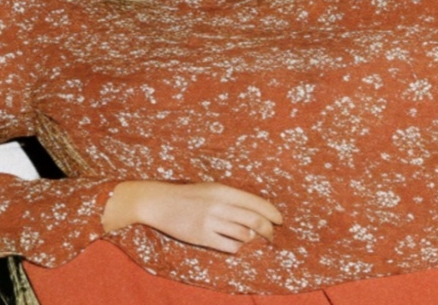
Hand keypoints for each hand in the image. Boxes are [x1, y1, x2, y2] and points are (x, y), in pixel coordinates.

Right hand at [103, 181, 283, 253]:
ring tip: (253, 240)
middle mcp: (219, 205)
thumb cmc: (187, 196)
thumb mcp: (210, 189)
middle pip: (255, 221)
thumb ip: (231, 198)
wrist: (158, 202)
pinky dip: (238, 248)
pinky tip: (238, 246)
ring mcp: (210, 222)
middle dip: (268, 230)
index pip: (256, 203)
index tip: (280, 220)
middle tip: (272, 234)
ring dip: (252, 239)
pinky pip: (229, 246)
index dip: (272, 213)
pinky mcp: (202, 237)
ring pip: (244, 235)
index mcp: (222, 190)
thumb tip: (256, 212)